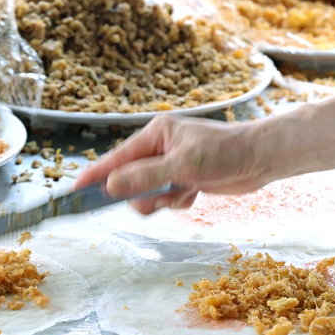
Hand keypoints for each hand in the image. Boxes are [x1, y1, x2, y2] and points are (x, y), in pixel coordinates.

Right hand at [73, 114, 272, 213]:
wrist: (260, 159)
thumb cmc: (225, 153)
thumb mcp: (183, 166)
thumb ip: (146, 177)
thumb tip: (110, 186)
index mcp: (156, 133)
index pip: (117, 157)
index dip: (95, 174)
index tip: (74, 191)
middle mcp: (160, 147)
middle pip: (131, 179)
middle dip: (143, 194)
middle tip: (159, 198)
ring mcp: (172, 164)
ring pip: (148, 193)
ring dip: (163, 200)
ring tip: (184, 191)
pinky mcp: (185, 179)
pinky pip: (166, 199)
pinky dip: (178, 201)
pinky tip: (196, 192)